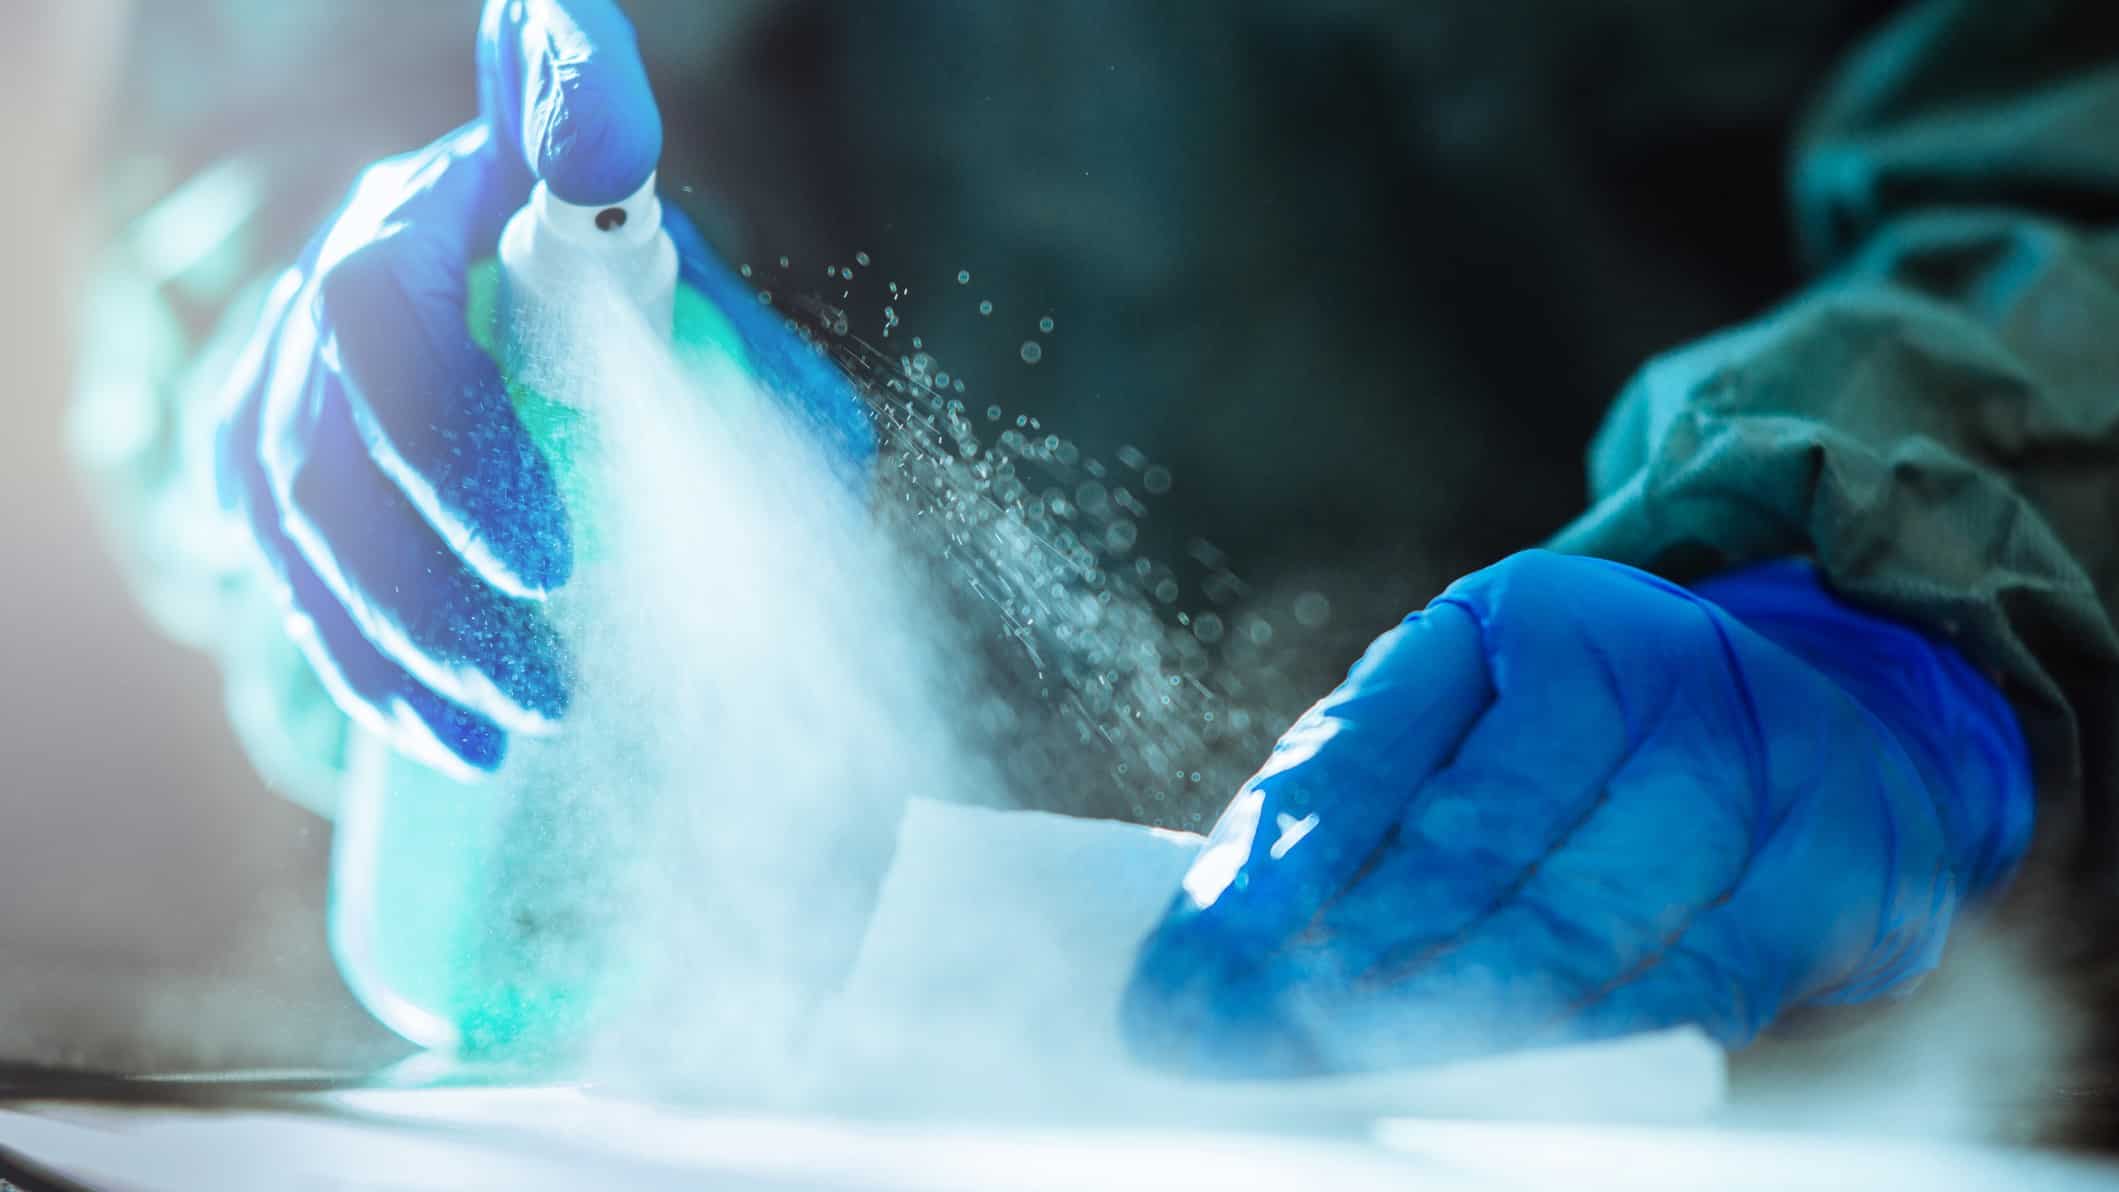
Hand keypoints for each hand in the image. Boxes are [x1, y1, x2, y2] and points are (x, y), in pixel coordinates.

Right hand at [216, 0, 866, 775]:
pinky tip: (440, 735)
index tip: (594, 91)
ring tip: (531, 719)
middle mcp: (393, 240)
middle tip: (557, 604)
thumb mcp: (746, 381)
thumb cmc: (667, 390)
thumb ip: (759, 394)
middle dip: (457, 492)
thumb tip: (775, 490)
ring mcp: (309, 338)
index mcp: (519, 197)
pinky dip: (355, 660)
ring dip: (411, 619)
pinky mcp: (266, 442)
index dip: (563, 98)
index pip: (543, 124)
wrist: (544, 418)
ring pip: (308, 475)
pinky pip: (273, 552)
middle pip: (378, 337)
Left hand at [1121, 550, 2032, 1076]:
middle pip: (1462, 848)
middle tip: (1226, 1054)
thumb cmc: (1592, 747)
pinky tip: (1489, 1088)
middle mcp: (1635, 666)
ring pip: (1570, 924)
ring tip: (1323, 1080)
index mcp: (1515, 620)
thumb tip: (1219, 927)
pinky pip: (1685, 990)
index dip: (1267, 879)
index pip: (1363, 756)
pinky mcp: (1823, 876)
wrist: (1832, 722)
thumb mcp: (1469, 725)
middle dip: (1330, 973)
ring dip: (1438, 1026)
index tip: (1175, 982)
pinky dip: (1576, 1049)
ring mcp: (1744, 763)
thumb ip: (1356, 803)